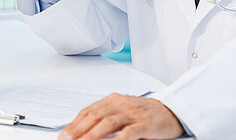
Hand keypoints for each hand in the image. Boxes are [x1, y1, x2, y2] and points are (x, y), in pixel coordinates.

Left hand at [60, 94, 183, 139]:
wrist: (172, 111)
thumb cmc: (145, 113)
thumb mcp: (123, 111)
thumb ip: (105, 117)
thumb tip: (83, 131)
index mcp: (113, 100)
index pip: (88, 111)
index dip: (73, 124)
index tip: (63, 135)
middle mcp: (121, 104)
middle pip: (94, 116)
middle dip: (78, 130)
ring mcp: (133, 114)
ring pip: (108, 123)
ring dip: (92, 135)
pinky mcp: (145, 124)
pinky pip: (129, 132)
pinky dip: (117, 139)